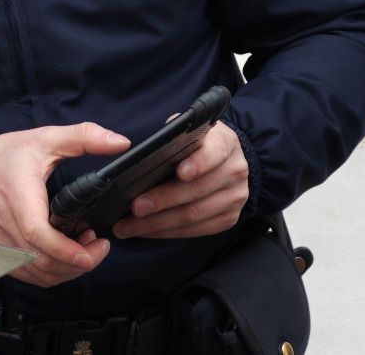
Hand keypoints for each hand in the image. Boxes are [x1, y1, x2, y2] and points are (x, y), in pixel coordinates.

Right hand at [0, 123, 130, 286]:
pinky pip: (28, 275)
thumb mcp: (42, 139)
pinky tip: (62, 255)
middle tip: (98, 242)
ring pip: (39, 274)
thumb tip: (120, 142)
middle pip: (45, 263)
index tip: (95, 246)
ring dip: (67, 269)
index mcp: (19, 200)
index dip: (69, 250)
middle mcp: (7, 229)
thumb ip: (83, 137)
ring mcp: (1, 247)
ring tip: (83, 247)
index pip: (40, 236)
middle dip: (80, 261)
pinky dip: (50, 272)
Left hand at [111, 122, 248, 238]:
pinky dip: (166, 232)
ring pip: (193, 215)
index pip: (214, 152)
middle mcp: (235, 171)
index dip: (197, 163)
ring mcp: (234, 198)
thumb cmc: (195, 145)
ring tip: (129, 225)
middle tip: (135, 207)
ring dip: (157, 223)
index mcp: (225, 143)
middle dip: (162, 200)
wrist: (222, 162)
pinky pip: (195, 230)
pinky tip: (144, 231)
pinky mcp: (228, 219)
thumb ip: (172, 137)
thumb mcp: (188, 132)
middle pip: (197, 189)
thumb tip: (144, 154)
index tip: (179, 172)